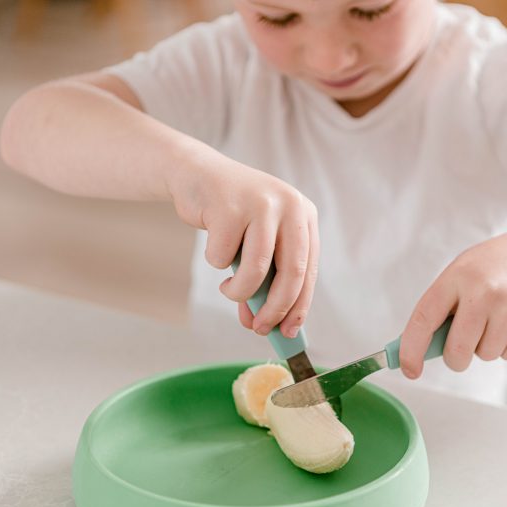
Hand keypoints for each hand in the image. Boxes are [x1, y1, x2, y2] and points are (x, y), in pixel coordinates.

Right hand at [171, 158, 318, 338]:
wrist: (196, 174)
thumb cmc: (231, 216)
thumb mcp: (256, 243)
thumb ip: (264, 280)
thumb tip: (260, 324)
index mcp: (304, 215)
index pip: (310, 270)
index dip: (299, 305)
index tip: (289, 332)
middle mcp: (289, 205)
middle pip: (292, 272)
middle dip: (275, 308)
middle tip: (259, 328)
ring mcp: (260, 204)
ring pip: (256, 269)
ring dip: (238, 291)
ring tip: (228, 289)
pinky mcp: (230, 207)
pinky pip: (222, 257)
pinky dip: (215, 261)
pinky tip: (213, 244)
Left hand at [398, 224, 506, 377]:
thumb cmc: (496, 266)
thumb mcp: (463, 270)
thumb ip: (443, 306)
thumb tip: (424, 348)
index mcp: (459, 276)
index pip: (424, 319)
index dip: (411, 349)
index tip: (409, 369)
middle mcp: (485, 292)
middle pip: (457, 351)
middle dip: (455, 357)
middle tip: (461, 346)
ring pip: (485, 355)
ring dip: (486, 346)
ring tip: (498, 317)